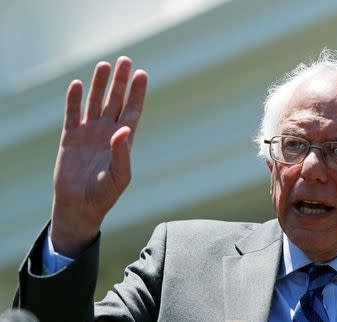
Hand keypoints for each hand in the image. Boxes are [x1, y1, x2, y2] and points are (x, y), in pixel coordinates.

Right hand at [50, 57, 147, 256]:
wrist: (80, 206)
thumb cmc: (105, 194)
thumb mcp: (120, 175)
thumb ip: (122, 152)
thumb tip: (124, 129)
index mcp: (123, 140)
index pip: (132, 110)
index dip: (137, 93)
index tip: (142, 74)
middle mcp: (107, 132)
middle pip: (115, 101)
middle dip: (120, 82)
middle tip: (125, 61)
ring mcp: (89, 133)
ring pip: (95, 102)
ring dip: (99, 85)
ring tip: (104, 65)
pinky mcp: (70, 138)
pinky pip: (72, 114)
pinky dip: (73, 100)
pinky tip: (76, 85)